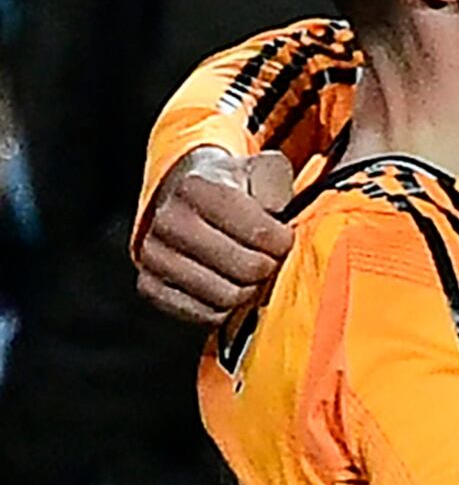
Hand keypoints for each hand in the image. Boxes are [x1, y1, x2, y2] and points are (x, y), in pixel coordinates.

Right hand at [134, 146, 294, 325]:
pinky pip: (204, 315)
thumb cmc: (232, 188)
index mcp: (195, 187)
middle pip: (246, 267)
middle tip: (269, 256)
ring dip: (249, 288)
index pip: (259, 232)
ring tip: (250, 271)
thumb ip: (275, 178)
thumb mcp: (259, 170)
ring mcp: (154, 257)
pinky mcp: (150, 287)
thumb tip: (275, 206)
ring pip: (226, 296)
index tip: (282, 236)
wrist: (185, 201)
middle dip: (268, 265)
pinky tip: (228, 284)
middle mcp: (167, 221)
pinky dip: (225, 307)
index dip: (282, 240)